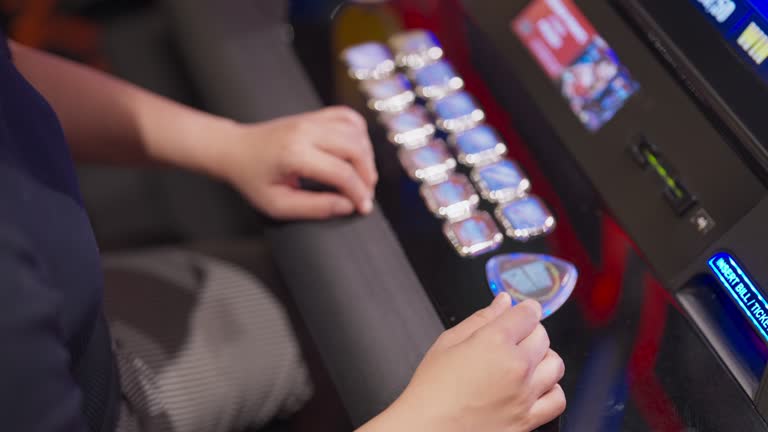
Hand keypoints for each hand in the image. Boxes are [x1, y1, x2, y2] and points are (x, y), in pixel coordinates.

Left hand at [216, 106, 377, 219]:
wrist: (234, 149)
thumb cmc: (252, 179)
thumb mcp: (278, 204)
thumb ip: (315, 207)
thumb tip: (347, 206)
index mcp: (294, 154)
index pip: (341, 173)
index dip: (358, 194)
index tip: (364, 209)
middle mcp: (306, 131)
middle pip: (355, 148)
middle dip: (367, 175)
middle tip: (365, 195)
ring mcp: (311, 119)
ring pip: (356, 131)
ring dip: (366, 156)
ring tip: (362, 177)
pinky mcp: (314, 115)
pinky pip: (348, 116)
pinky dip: (359, 133)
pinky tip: (356, 152)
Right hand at [376, 294, 565, 431]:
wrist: (427, 428)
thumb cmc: (431, 389)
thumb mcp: (448, 342)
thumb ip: (481, 318)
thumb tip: (503, 302)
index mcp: (495, 342)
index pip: (528, 314)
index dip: (525, 309)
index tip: (521, 312)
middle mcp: (516, 367)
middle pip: (543, 336)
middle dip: (530, 332)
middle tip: (513, 338)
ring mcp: (525, 395)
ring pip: (555, 364)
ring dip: (543, 358)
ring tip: (525, 362)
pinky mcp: (528, 419)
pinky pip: (557, 399)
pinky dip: (551, 390)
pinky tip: (534, 387)